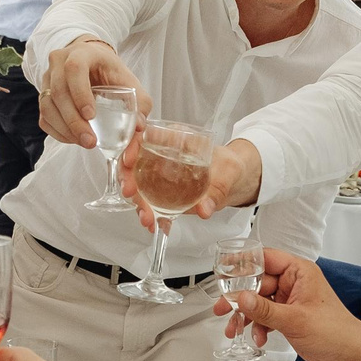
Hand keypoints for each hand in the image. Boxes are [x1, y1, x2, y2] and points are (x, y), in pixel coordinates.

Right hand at [37, 37, 146, 148]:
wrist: (90, 60)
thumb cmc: (109, 70)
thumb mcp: (128, 79)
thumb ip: (139, 101)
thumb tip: (139, 126)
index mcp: (82, 53)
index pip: (74, 68)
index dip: (80, 93)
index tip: (91, 115)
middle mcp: (59, 62)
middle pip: (58, 91)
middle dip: (74, 121)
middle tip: (90, 141)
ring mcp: (47, 78)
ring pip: (47, 106)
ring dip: (65, 129)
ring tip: (85, 142)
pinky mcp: (42, 94)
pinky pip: (44, 117)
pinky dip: (57, 132)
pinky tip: (74, 139)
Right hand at [134, 137, 264, 231]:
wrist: (233, 180)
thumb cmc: (229, 166)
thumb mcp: (229, 172)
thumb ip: (218, 188)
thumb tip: (205, 209)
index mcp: (174, 138)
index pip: (144, 135)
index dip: (131, 146)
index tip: (129, 160)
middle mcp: (161, 154)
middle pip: (134, 161)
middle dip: (127, 178)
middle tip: (130, 193)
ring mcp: (158, 175)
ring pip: (137, 184)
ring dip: (137, 201)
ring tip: (146, 218)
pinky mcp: (162, 193)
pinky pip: (150, 202)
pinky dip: (150, 214)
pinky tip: (153, 225)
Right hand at [232, 249, 360, 360]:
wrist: (349, 354)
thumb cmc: (334, 331)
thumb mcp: (295, 319)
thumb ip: (264, 309)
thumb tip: (240, 297)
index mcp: (299, 272)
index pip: (265, 258)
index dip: (242, 262)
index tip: (223, 268)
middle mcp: (293, 282)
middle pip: (257, 282)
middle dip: (239, 298)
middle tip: (222, 307)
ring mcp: (290, 299)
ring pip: (258, 301)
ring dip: (246, 315)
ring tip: (233, 328)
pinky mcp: (288, 315)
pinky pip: (266, 315)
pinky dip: (258, 326)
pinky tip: (257, 337)